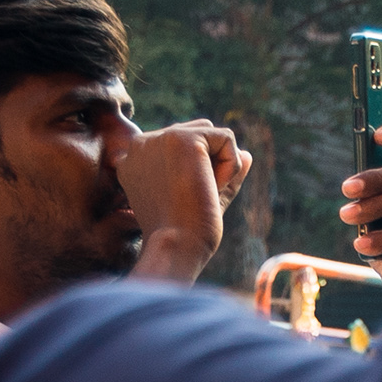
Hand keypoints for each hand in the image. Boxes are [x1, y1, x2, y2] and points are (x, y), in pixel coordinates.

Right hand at [115, 120, 249, 283]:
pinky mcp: (181, 137)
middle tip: (197, 199)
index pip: (180, 148)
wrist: (176, 246)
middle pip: (197, 134)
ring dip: (222, 167)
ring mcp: (158, 138)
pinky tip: (213, 188)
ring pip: (213, 135)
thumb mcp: (204, 200)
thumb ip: (222, 175)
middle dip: (212, 166)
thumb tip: (246, 154)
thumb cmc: (186, 233)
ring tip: (204, 193)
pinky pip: (226, 138)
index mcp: (135, 161)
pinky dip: (231, 166)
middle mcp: (140, 145)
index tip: (187, 203)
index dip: (200, 173)